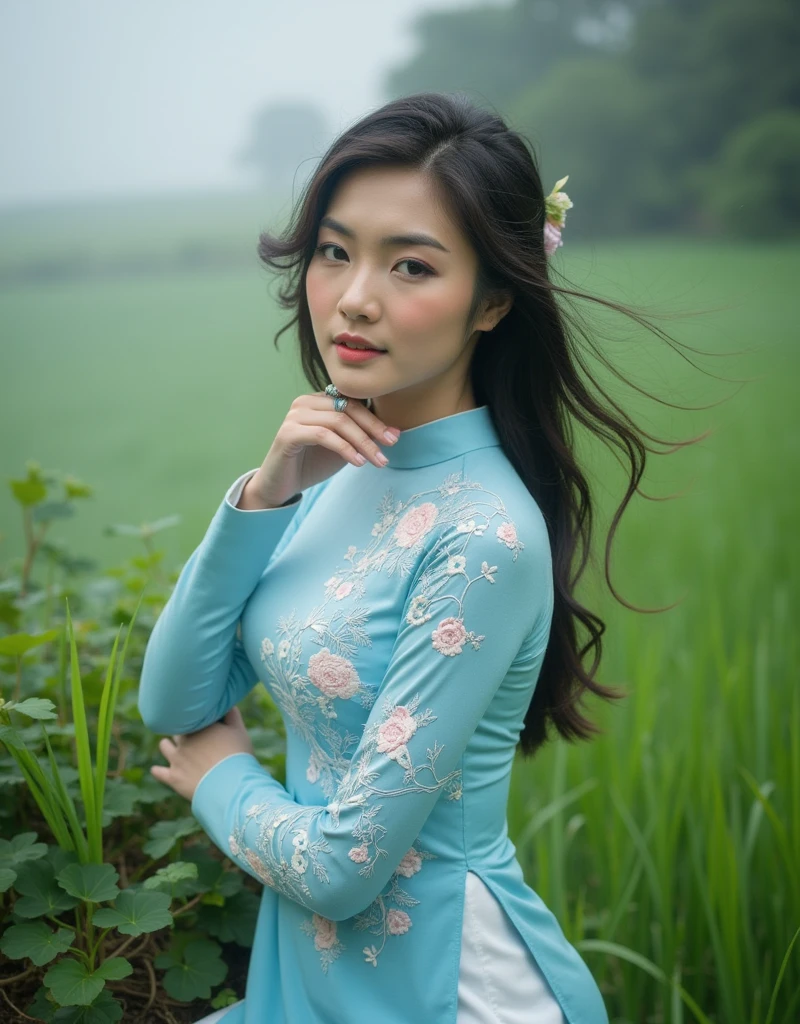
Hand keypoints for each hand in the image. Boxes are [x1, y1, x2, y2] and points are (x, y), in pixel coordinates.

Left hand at [150, 705, 255, 802]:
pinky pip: (159, 772)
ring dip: (166, 744)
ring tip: (168, 745)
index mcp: (200, 725)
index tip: (199, 718)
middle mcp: (184, 738)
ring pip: (165, 745)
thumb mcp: (239, 731)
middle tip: (184, 730)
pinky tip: (155, 770)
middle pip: (178, 728)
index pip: (193, 715)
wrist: (229, 784)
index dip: (197, 717)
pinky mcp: (173, 777)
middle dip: (181, 728)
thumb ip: (232, 714)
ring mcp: (177, 758)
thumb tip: (227, 704)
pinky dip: (157, 771)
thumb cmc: (238, 756)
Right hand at [248, 391, 401, 506]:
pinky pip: (323, 435)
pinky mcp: (288, 433)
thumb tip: (396, 433)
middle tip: (390, 447)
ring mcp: (295, 415)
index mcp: (319, 400)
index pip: (353, 402)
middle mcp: (306, 402)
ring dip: (362, 442)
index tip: (394, 438)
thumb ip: (363, 437)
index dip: (375, 419)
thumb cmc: (313, 464)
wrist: (281, 485)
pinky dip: (344, 448)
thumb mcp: (344, 448)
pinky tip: (358, 462)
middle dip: (372, 429)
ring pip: (338, 421)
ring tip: (377, 460)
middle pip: (348, 409)